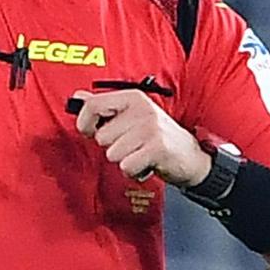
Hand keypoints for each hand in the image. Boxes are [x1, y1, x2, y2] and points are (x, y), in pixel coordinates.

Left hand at [72, 88, 209, 184]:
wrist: (191, 156)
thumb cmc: (158, 137)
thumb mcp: (132, 116)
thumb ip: (104, 107)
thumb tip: (77, 98)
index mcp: (133, 97)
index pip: (93, 105)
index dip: (84, 123)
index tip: (89, 131)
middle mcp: (142, 109)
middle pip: (102, 136)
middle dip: (113, 147)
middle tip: (133, 145)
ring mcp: (151, 128)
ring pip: (113, 154)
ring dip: (125, 160)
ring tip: (141, 154)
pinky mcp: (157, 148)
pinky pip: (127, 166)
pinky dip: (134, 171)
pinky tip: (146, 164)